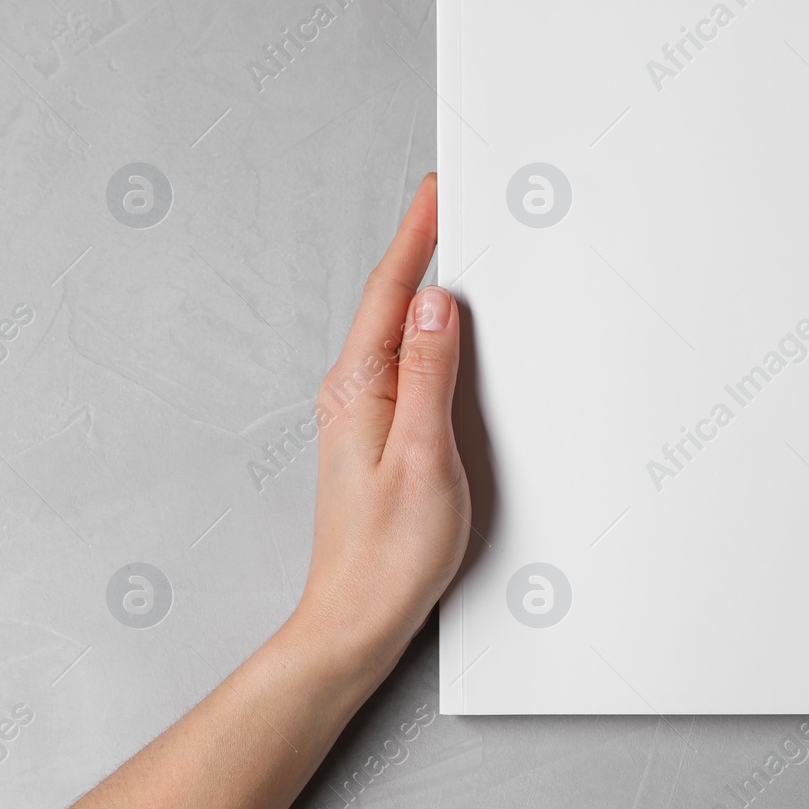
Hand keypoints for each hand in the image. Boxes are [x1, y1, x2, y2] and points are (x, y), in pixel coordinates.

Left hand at [294, 173, 470, 668]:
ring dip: (427, 289)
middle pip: (393, 302)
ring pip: (401, 333)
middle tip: (450, 201)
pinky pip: (408, 365)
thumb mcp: (423, 455)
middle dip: (423, 247)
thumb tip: (435, 305)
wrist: (357, 618)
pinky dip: (432, 336)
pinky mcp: (382, 435)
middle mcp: (354, 393)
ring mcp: (365, 414)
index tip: (436, 190)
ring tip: (454, 250)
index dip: (417, 236)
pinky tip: (450, 334)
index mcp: (359, 388)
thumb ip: (429, 375)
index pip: (392, 293)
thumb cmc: (389, 553)